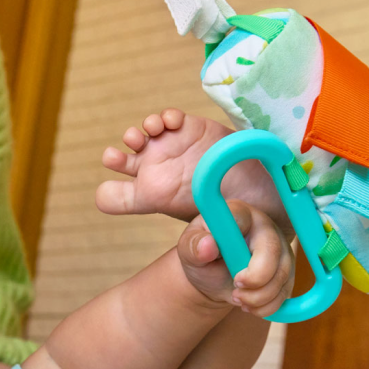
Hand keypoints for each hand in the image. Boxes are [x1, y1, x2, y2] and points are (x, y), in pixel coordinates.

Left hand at [96, 108, 286, 229]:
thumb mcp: (208, 227)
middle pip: (118, 161)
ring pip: (139, 135)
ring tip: (148, 133)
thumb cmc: (228, 210)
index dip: (110, 193)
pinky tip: (172, 123)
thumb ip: (200, 237)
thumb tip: (204, 251)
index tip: (119, 190)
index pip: (114, 197)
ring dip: (138, 132)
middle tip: (117, 157)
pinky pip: (168, 119)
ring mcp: (169, 148)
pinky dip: (166, 117)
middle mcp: (155, 172)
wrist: (258, 189)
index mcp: (151, 196)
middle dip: (115, 157)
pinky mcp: (187, 129)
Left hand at [178, 200, 294, 316]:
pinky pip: (285, 291)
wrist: (213, 276)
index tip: (232, 272)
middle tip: (235, 289)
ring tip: (237, 297)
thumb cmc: (201, 256)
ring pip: (282, 275)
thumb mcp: (188, 250)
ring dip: (258, 297)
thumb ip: (193, 245)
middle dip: (255, 279)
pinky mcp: (286, 269)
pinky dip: (266, 306)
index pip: (244, 218)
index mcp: (238, 215)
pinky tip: (250, 305)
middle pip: (273, 250)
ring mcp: (280, 248)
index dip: (239, 248)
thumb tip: (208, 245)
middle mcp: (264, 227)